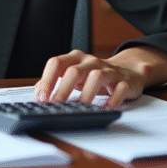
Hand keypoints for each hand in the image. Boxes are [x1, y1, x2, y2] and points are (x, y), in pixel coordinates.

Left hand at [34, 46, 166, 108]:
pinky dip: (112, 100)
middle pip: (74, 71)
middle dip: (63, 90)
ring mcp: (108, 70)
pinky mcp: (124, 81)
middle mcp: (91, 62)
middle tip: (56, 105)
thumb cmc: (96, 75)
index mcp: (76, 59)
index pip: (56, 63)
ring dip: (86, 95)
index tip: (41, 97)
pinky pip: (119, 89)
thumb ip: (57, 80)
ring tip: (80, 108)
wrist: (129, 71)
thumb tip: (38, 92)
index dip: (47, 80)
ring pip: (96, 77)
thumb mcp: (75, 75)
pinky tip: (104, 109)